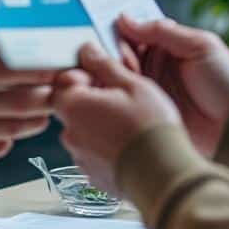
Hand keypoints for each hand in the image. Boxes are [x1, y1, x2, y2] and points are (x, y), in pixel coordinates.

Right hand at [0, 39, 55, 164]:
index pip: (10, 69)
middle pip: (20, 103)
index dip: (42, 68)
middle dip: (49, 97)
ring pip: (13, 130)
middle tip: (62, 91)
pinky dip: (8, 140)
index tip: (60, 66)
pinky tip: (10, 129)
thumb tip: (19, 40)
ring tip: (43, 111)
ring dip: (36, 120)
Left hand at [52, 43, 181, 195]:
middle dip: (93, 101)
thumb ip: (104, 66)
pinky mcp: (94, 177)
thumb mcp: (132, 85)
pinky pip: (96, 155)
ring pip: (85, 133)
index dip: (83, 75)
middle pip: (73, 108)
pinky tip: (132, 147)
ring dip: (100, 126)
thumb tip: (88, 51)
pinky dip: (108, 150)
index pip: (63, 82)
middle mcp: (70, 134)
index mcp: (74, 106)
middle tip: (122, 101)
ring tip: (131, 127)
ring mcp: (81, 159)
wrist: (166, 175)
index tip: (102, 77)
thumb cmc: (151, 128)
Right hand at [114, 16, 228, 155]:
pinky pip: (123, 97)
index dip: (120, 27)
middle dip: (112, 49)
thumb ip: (164, 31)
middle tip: (107, 52)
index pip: (137, 31)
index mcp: (168, 46)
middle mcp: (156, 64)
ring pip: (118, 73)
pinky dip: (112, 90)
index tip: (105, 24)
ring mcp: (150, 87)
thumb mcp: (200, 46)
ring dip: (108, 69)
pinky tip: (104, 87)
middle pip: (122, 51)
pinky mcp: (147, 109)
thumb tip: (126, 18)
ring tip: (104, 70)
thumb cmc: (226, 82)